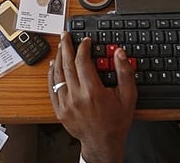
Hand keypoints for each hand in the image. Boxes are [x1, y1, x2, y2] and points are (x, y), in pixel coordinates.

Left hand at [48, 32, 136, 162]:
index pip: (83, 62)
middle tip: (65, 35)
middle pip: (67, 65)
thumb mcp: (128, 96)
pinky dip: (52, 74)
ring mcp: (66, 104)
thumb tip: (119, 52)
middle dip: (66, 47)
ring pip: (58, 75)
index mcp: (92, 92)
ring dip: (58, 58)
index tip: (85, 41)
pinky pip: (52, 88)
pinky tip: (53, 65)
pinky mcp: (60, 110)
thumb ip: (124, 72)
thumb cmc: (116, 121)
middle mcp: (76, 97)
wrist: (103, 143)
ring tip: (60, 46)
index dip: (83, 48)